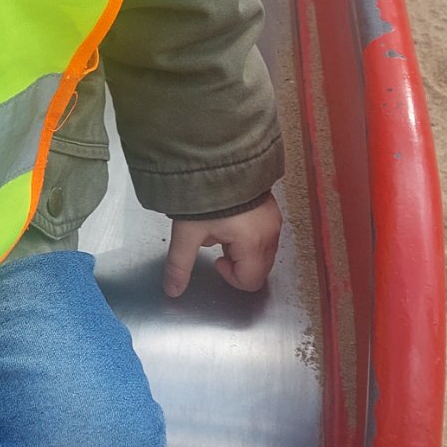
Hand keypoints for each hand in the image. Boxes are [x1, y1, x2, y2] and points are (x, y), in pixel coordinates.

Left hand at [162, 196, 281, 299]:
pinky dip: (250, 236)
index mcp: (253, 243)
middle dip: (238, 264)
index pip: (251, 281)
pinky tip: (231, 220)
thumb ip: (180, 265)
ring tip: (223, 229)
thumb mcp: (187, 233)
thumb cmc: (205, 193)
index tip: (216, 260)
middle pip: (260, 269)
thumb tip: (173, 289)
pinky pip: (265, 234)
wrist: (217, 157)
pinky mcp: (271, 209)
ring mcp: (273, 220)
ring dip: (243, 250)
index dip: (230, 277)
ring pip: (263, 252)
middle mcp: (269, 234)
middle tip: (218, 244)